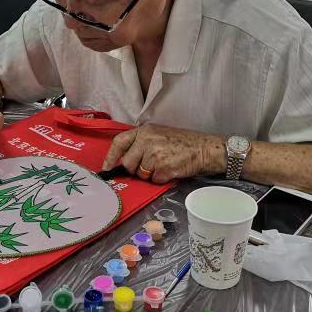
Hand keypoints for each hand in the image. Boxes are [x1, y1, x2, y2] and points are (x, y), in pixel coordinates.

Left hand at [102, 123, 225, 183]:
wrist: (205, 148)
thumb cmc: (183, 143)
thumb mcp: (159, 134)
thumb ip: (141, 143)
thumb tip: (124, 161)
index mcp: (144, 131)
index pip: (119, 142)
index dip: (110, 157)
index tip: (106, 168)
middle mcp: (147, 141)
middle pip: (128, 163)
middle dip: (135, 170)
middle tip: (150, 166)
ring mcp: (154, 155)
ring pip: (141, 174)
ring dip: (150, 174)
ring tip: (165, 164)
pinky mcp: (163, 168)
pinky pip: (154, 180)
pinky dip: (161, 179)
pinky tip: (171, 169)